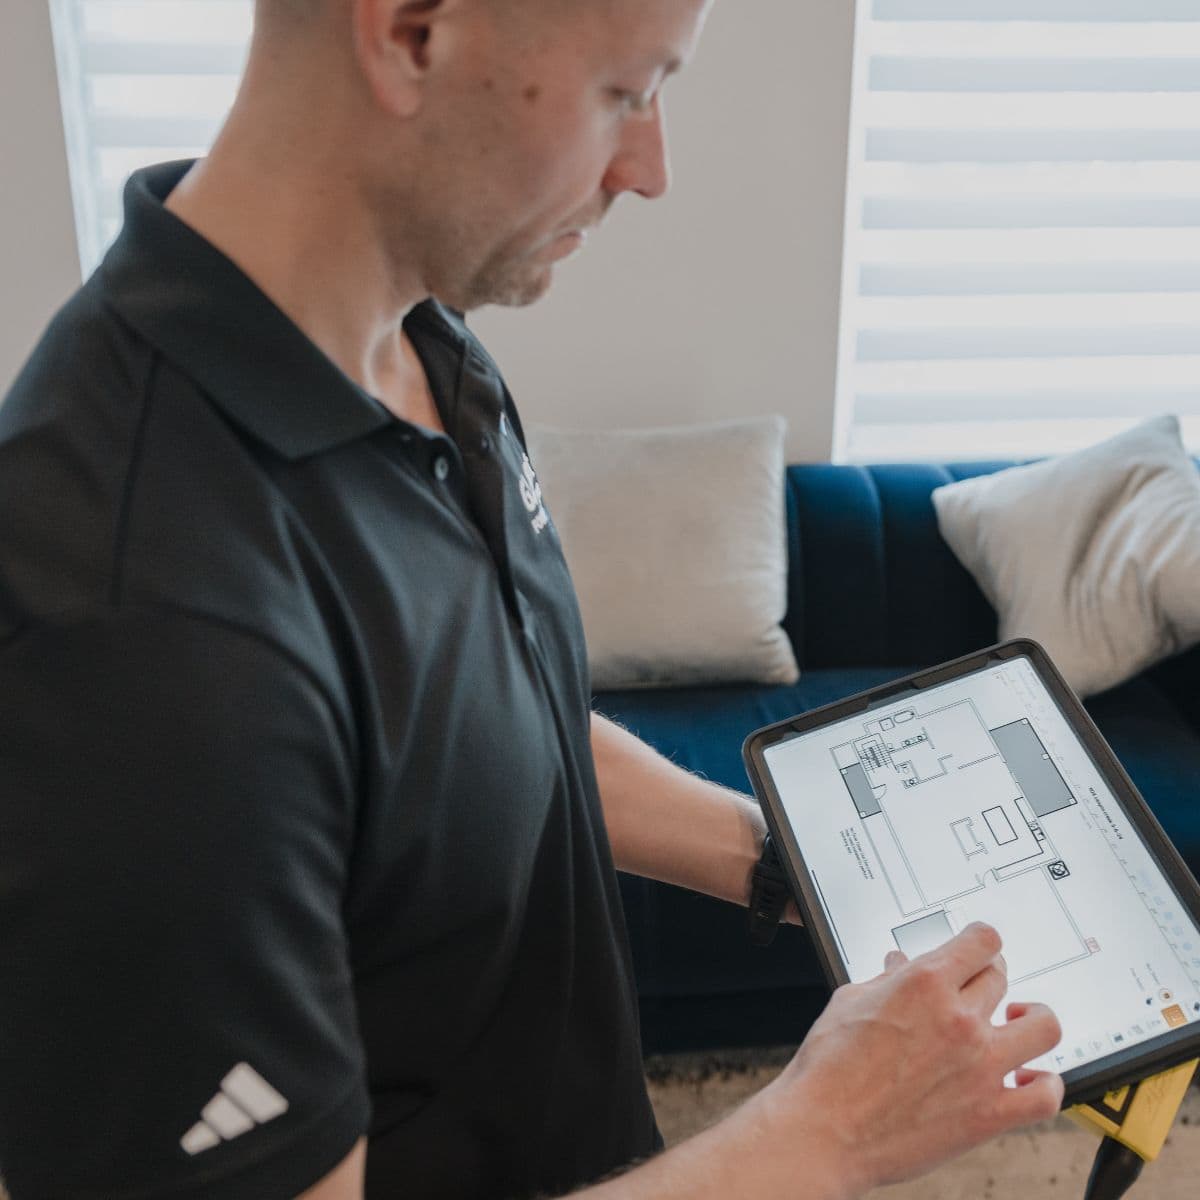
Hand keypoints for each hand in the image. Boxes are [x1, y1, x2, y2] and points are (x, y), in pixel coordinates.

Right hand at [753, 922, 1062, 1197]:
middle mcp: (959, 1018)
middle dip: (988, 976)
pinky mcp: (989, 1113)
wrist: (825, 1131)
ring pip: (1043, 1026)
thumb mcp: (850, 1002)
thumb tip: (900, 965)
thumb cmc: (829, 1069)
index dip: (980, 942)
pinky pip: (1046, 1095)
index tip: (975, 951)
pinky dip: (1047, 1084)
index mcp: (924, 983)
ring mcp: (981, 1066)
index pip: (982, 940)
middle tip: (976, 988)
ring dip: (1033, 1019)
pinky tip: (1029, 1078)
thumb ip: (885, 979)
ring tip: (1016, 1023)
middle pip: (1001, 976)